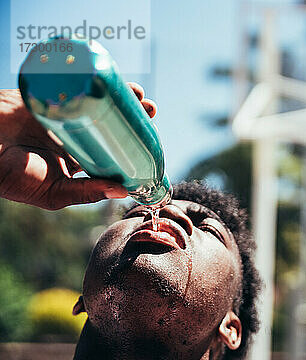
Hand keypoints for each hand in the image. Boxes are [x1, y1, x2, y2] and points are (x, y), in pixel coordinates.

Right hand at [0, 83, 156, 209]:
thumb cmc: (9, 175)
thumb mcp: (53, 193)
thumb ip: (86, 192)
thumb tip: (124, 191)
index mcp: (79, 160)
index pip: (114, 152)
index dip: (134, 146)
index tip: (152, 143)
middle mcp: (75, 135)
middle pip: (111, 123)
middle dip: (133, 116)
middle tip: (150, 111)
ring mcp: (65, 113)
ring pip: (100, 102)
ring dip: (122, 97)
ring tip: (140, 96)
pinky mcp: (52, 94)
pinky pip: (79, 84)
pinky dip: (97, 80)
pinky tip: (114, 80)